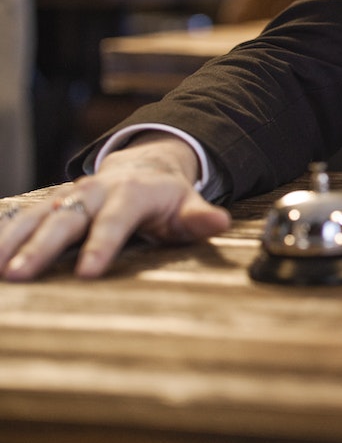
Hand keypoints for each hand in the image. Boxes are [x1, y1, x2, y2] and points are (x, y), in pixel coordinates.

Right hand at [0, 134, 230, 280]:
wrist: (145, 167)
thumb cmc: (167, 197)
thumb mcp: (187, 205)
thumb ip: (198, 218)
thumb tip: (218, 222)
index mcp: (131, 193)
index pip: (115, 220)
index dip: (102, 244)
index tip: (88, 272)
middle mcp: (94, 191)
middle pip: (66, 217)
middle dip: (42, 246)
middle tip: (20, 276)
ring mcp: (68, 195)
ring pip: (35, 214)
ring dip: (12, 240)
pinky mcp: (49, 203)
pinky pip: (20, 215)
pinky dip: (2, 231)